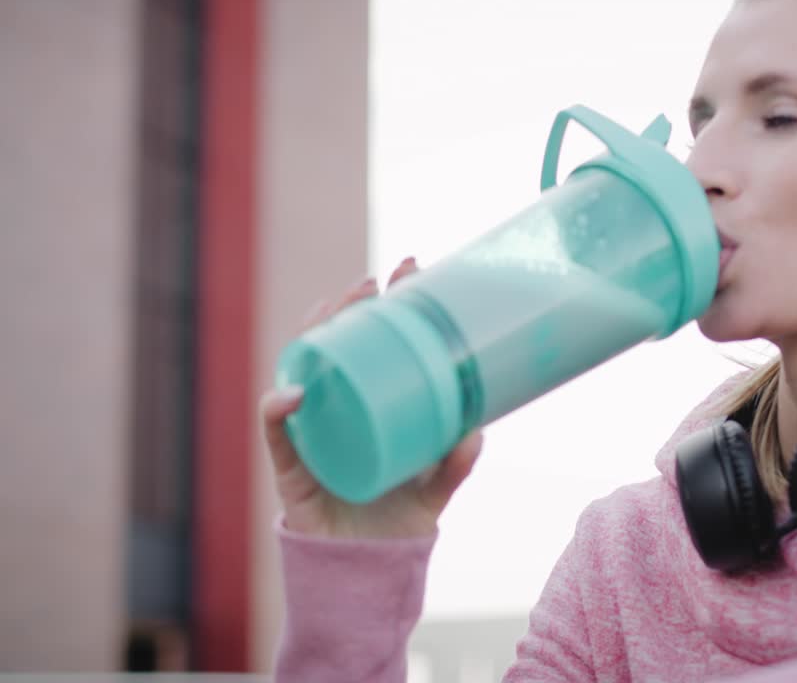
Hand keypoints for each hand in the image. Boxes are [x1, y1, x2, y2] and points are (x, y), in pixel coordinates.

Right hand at [259, 256, 482, 538]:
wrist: (368, 571)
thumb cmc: (399, 518)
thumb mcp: (437, 485)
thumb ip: (456, 461)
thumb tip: (476, 431)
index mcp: (372, 403)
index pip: (377, 340)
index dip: (390, 303)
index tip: (411, 268)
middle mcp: (338, 408)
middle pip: (336, 343)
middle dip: (349, 305)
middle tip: (372, 283)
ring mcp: (312, 431)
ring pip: (300, 370)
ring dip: (312, 336)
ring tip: (331, 310)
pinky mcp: (291, 465)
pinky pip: (277, 432)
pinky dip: (278, 410)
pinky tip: (293, 392)